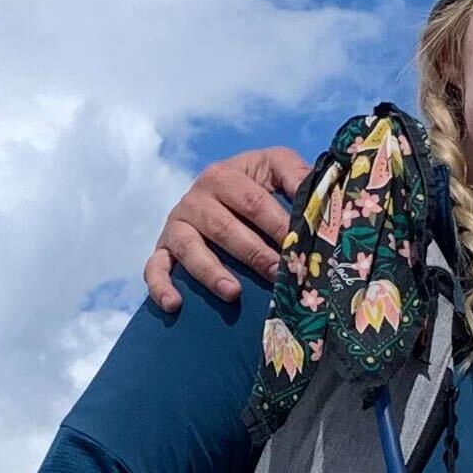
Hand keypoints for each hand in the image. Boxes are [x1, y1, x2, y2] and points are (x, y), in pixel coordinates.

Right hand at [142, 146, 307, 314]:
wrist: (220, 191)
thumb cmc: (257, 184)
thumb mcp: (276, 167)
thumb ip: (297, 175)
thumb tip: (318, 194)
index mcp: (225, 175)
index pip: (253, 201)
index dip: (276, 224)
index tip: (298, 247)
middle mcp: (196, 197)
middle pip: (223, 227)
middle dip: (253, 253)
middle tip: (278, 275)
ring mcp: (177, 223)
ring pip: (190, 248)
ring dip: (211, 272)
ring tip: (234, 294)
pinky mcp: (163, 248)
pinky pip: (155, 268)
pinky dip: (161, 286)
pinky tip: (175, 304)